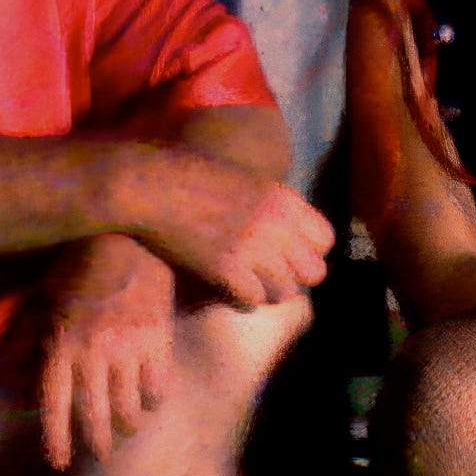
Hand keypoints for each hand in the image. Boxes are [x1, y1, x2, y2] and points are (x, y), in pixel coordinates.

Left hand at [31, 235, 175, 470]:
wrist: (121, 240)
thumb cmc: (74, 272)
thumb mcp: (40, 306)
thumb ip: (22, 342)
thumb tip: (3, 375)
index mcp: (59, 345)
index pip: (53, 405)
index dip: (56, 439)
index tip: (59, 462)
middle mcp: (92, 353)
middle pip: (95, 416)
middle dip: (97, 443)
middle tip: (100, 455)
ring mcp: (128, 349)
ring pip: (130, 407)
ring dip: (127, 424)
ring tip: (126, 427)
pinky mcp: (158, 340)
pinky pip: (158, 385)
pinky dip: (154, 399)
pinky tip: (151, 399)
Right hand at [126, 149, 334, 310]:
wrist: (151, 184)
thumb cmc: (188, 175)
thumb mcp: (243, 179)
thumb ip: (268, 204)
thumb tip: (281, 227)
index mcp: (283, 199)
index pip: (325, 240)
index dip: (307, 251)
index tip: (286, 254)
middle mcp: (276, 225)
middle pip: (314, 272)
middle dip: (292, 276)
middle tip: (267, 275)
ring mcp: (253, 248)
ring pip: (286, 292)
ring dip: (267, 291)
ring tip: (245, 284)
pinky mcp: (226, 268)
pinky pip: (252, 300)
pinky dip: (239, 298)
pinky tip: (223, 288)